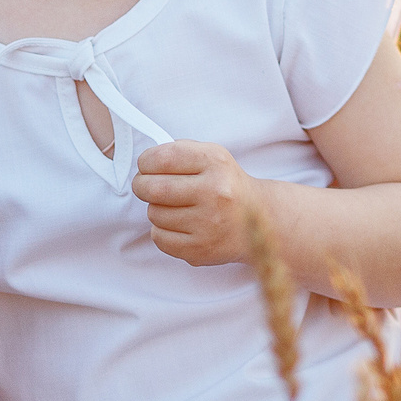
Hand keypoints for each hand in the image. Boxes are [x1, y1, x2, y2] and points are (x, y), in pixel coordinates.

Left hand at [132, 139, 261, 266]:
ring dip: (156, 209)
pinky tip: (179, 225)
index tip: (145, 166)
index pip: (163, 158)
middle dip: (141, 185)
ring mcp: (208, 223)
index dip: (146, 162)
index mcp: (215, 162)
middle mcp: (215, 192)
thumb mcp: (212, 156)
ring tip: (174, 207)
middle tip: (145, 186)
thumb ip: (179, 151)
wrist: (259, 222)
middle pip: (153, 188)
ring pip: (154, 213)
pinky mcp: (201, 249)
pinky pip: (159, 237)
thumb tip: (146, 162)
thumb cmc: (227, 186)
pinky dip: (162, 230)